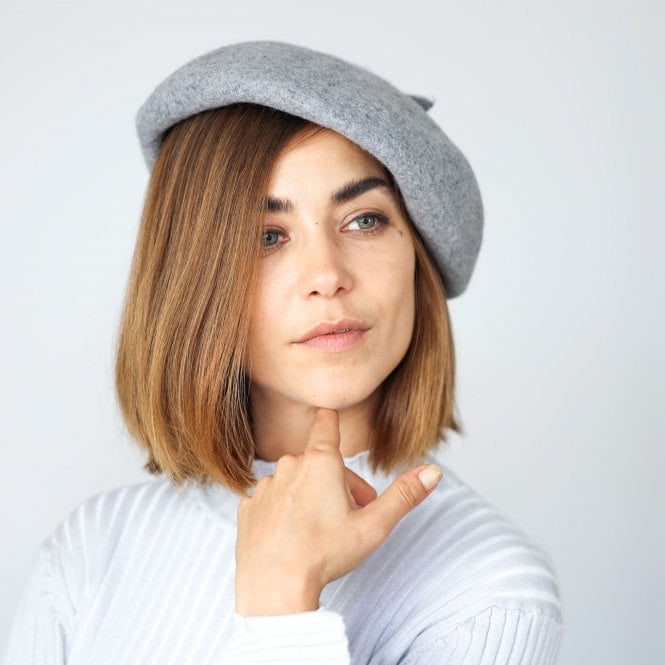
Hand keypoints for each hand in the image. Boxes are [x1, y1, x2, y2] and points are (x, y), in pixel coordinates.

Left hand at [234, 408, 442, 615]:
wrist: (274, 588)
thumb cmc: (325, 555)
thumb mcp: (374, 525)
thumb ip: (405, 495)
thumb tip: (433, 471)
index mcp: (320, 462)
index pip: (326, 424)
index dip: (331, 419)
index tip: (329, 413)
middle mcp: (289, 465)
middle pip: (319, 463)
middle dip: (337, 484)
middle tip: (351, 517)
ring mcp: (266, 486)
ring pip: (295, 482)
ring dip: (309, 497)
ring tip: (320, 531)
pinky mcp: (249, 507)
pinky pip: (272, 501)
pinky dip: (283, 512)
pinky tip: (292, 536)